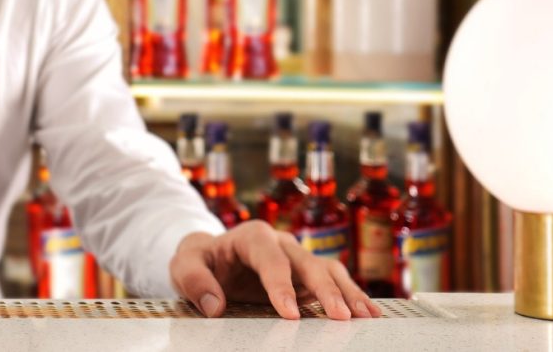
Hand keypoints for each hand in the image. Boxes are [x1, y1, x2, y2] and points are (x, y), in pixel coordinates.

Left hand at [170, 221, 380, 320]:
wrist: (210, 258)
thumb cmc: (200, 260)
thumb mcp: (183, 264)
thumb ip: (193, 279)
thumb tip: (214, 304)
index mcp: (252, 236)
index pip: (270, 259)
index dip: (280, 284)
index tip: (288, 313)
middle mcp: (281, 244)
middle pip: (308, 262)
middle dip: (326, 289)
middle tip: (341, 316)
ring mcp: (298, 259)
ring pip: (329, 270)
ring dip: (348, 293)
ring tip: (366, 316)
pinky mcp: (307, 276)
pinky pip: (334, 283)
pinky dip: (351, 296)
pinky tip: (369, 313)